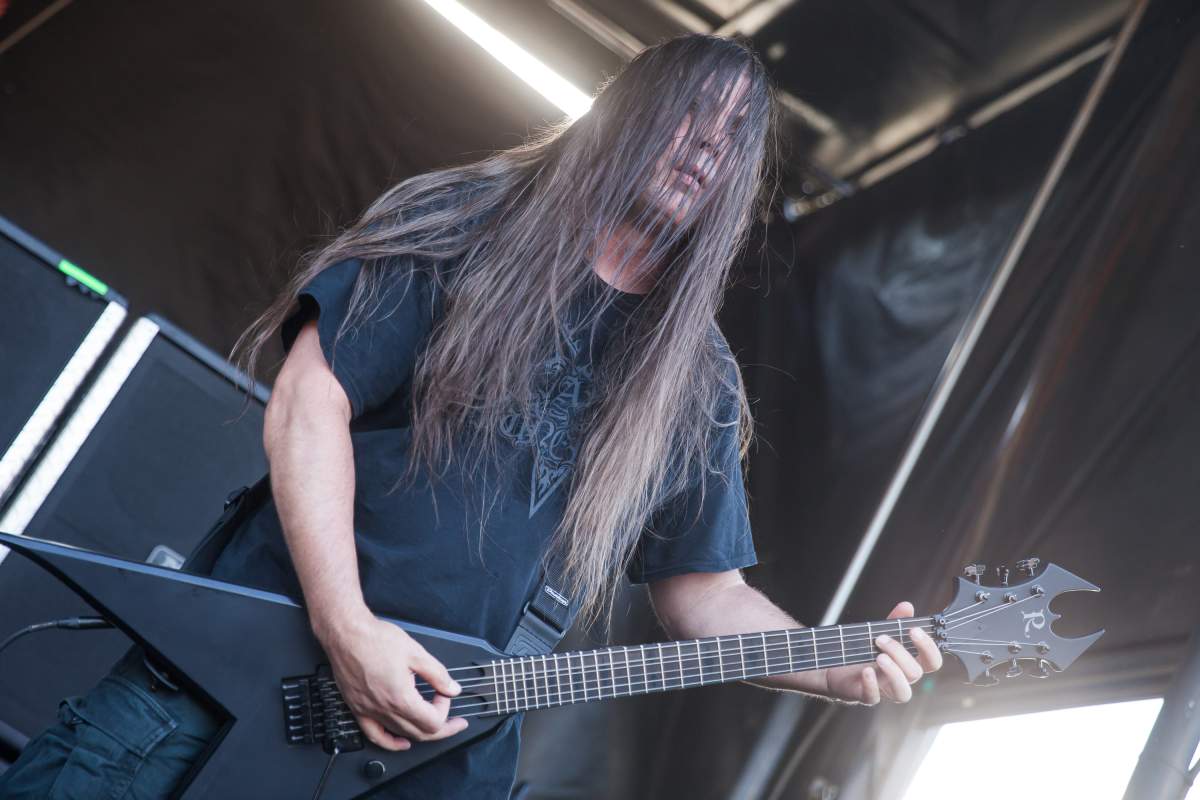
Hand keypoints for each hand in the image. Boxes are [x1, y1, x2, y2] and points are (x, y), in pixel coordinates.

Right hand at [318, 609, 468, 750]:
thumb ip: (438, 675)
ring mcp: (369, 711)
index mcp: (401, 697)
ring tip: (432, 723)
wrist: (346, 634)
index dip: (445, 710)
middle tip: (453, 721)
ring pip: (401, 734)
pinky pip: (375, 735)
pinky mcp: (358, 709)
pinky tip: (401, 742)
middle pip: (420, 733)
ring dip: (420, 731)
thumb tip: (452, 689)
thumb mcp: (416, 653)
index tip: (444, 694)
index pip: (432, 721)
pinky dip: (391, 742)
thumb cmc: (375, 639)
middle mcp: (384, 709)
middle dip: (441, 727)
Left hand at [823, 601, 942, 704]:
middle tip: (881, 638)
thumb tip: (907, 606)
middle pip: (915, 673)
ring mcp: (885, 690)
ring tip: (879, 656)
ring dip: (894, 672)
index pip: (932, 662)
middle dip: (900, 653)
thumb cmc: (864, 651)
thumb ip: (894, 622)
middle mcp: (901, 679)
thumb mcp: (880, 633)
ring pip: (903, 693)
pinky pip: (873, 698)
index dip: (928, 648)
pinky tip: (866, 671)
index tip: (914, 630)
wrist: (836, 667)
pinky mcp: (866, 696)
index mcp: (909, 663)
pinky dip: (871, 684)